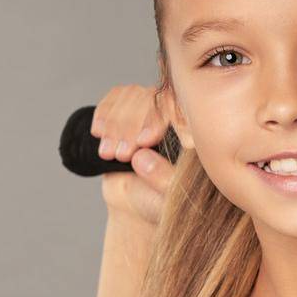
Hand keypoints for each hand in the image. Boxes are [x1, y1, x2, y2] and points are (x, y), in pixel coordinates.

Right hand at [90, 83, 175, 225]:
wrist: (135, 202)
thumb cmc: (157, 201)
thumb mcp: (164, 199)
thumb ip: (161, 179)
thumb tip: (142, 157)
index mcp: (197, 133)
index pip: (181, 110)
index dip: (159, 120)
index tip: (144, 141)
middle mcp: (178, 115)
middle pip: (153, 101)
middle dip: (131, 127)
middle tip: (123, 154)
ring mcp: (155, 109)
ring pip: (134, 96)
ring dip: (116, 124)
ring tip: (110, 153)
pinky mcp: (133, 108)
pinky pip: (118, 95)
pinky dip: (105, 112)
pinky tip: (99, 132)